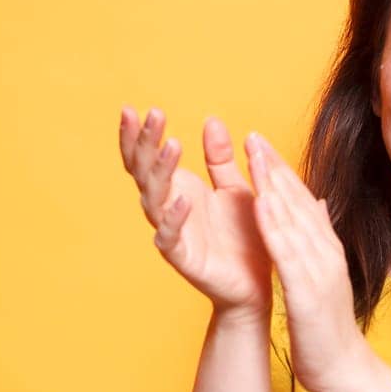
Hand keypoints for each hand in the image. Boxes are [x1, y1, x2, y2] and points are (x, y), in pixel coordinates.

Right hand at [119, 106, 273, 316]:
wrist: (255, 284)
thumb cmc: (242, 236)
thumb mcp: (235, 188)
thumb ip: (220, 158)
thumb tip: (211, 120)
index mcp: (178, 189)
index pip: (148, 158)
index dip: (140, 135)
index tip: (136, 107)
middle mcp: (168, 208)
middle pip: (145, 171)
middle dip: (146, 142)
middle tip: (153, 114)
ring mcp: (173, 233)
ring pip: (154, 199)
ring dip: (161, 172)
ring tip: (172, 147)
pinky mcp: (183, 258)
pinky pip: (170, 237)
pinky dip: (174, 218)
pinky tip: (182, 200)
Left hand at [246, 132, 370, 391]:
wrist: (343, 369)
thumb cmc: (327, 329)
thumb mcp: (323, 278)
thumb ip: (319, 241)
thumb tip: (320, 205)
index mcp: (326, 249)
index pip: (301, 202)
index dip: (280, 171)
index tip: (259, 144)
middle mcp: (325, 252)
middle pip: (297, 202)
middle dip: (273, 167)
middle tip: (251, 135)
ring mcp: (318, 270)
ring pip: (292, 219)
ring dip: (272, 185)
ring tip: (252, 156)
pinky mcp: (307, 291)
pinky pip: (286, 252)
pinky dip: (272, 225)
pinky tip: (257, 203)